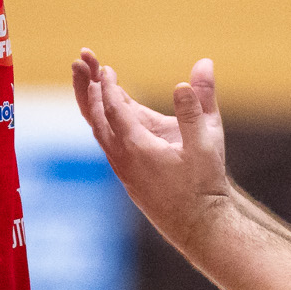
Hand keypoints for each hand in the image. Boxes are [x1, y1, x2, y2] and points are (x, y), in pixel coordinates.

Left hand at [71, 48, 231, 249]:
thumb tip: (201, 66)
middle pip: (95, 118)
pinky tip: (108, 115)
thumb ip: (199, 103)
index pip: (114, 108)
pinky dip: (102, 122)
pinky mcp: (128, 176)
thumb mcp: (207, 140)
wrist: (199, 226)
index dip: (107, 85)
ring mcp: (123, 169)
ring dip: (93, 105)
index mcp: (137, 147)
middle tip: (83, 64)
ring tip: (90, 84)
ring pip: (99, 132)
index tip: (104, 67)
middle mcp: (122, 159)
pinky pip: (107, 143)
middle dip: (90, 90)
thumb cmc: (204, 184)